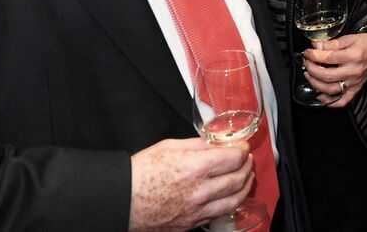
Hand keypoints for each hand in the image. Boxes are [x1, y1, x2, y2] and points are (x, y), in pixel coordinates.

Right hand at [128, 138, 252, 231]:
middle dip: (247, 165)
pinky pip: (219, 214)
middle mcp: (200, 191)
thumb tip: (217, 143)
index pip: (234, 158)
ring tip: (246, 176)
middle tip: (246, 158)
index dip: (243, 150)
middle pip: (238, 178)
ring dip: (245, 185)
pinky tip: (231, 194)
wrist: (119, 201)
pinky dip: (230, 202)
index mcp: (195, 168)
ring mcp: (196, 211)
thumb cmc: (139, 173)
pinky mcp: (191, 224)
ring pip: (234, 199)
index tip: (242, 146)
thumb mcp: (169, 147)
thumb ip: (198, 144)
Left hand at [302, 32, 366, 106]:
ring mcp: (355, 82)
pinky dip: (329, 101)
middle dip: (311, 68)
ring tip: (309, 75)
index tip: (307, 52)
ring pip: (330, 89)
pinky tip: (320, 95)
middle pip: (326, 75)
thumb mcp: (350, 37)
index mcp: (352, 56)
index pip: (327, 58)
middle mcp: (354, 71)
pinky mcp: (356, 89)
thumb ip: (332, 43)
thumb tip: (315, 46)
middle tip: (307, 62)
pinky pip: (342, 101)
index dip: (313, 55)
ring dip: (315, 83)